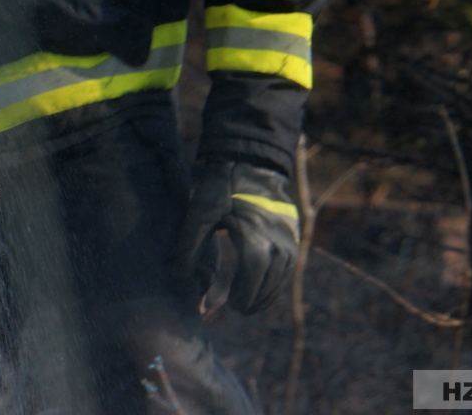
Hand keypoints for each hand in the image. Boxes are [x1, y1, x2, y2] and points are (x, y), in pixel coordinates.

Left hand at [175, 158, 299, 314]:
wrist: (249, 161)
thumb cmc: (221, 187)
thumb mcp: (200, 211)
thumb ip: (190, 244)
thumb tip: (178, 274)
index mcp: (254, 232)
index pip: (254, 272)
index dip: (245, 292)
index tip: (233, 306)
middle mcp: (277, 236)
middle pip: (271, 278)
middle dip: (257, 298)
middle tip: (241, 310)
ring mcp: (288, 233)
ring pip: (284, 273)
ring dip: (270, 292)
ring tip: (254, 305)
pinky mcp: (293, 230)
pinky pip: (290, 262)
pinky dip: (279, 279)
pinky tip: (267, 287)